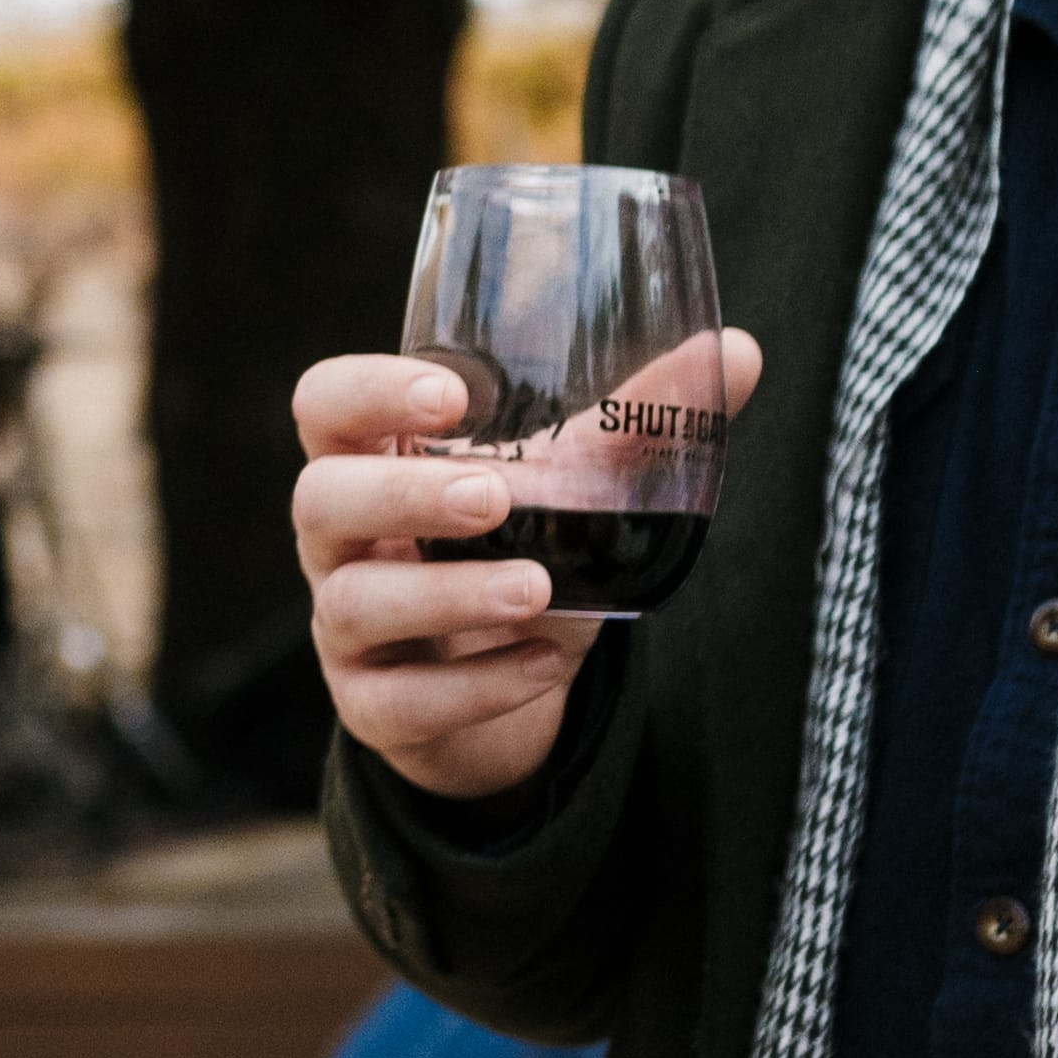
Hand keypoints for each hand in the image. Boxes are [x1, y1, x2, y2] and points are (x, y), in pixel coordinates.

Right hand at [289, 334, 759, 800]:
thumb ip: (638, 425)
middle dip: (403, 495)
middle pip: (317, 498)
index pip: (323, 406)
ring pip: (352, 603)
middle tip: (495, 496)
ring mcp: (343, 626)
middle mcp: (339, 539)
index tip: (452, 394)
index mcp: (371, 460)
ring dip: (449, 595)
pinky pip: (401, 701)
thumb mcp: (571, 489)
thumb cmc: (519, 552)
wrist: (509, 682)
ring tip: (539, 589)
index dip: (368, 392)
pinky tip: (543, 662)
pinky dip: (478, 685)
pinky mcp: (371, 706)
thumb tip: (741, 351)